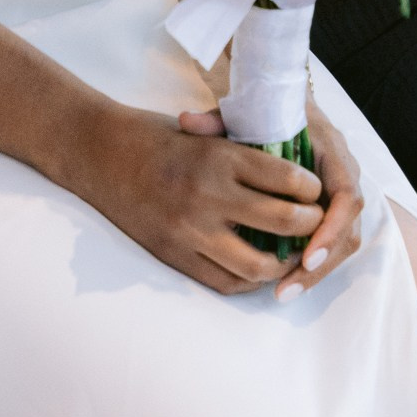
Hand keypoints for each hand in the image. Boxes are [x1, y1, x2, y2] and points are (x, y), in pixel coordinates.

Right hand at [72, 99, 330, 295]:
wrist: (100, 153)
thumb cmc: (155, 137)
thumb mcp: (202, 134)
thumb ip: (241, 154)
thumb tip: (290, 175)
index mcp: (218, 156)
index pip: (285, 177)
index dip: (310, 188)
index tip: (315, 190)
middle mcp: (208, 194)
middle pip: (281, 221)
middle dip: (309, 225)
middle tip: (315, 223)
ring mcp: (191, 230)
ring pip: (257, 264)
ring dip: (282, 262)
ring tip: (291, 253)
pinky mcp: (175, 256)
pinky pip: (225, 282)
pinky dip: (248, 280)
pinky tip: (256, 268)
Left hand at [171, 96, 363, 299]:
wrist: (286, 98)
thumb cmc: (266, 111)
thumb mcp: (244, 112)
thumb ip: (218, 120)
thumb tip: (184, 122)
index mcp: (328, 146)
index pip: (345, 192)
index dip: (331, 226)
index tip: (306, 252)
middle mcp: (341, 172)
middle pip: (348, 227)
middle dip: (322, 261)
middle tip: (289, 285)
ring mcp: (339, 193)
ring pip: (343, 242)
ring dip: (317, 271)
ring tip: (284, 291)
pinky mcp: (331, 209)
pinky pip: (332, 243)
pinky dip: (313, 265)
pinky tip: (286, 282)